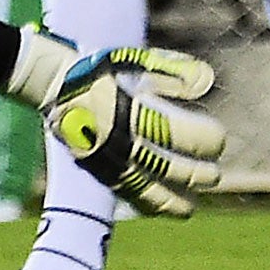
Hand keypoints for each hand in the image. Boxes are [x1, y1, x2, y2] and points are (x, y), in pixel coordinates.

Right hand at [7, 32, 224, 217]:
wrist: (50, 80)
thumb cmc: (96, 66)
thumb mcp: (134, 60)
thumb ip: (171, 70)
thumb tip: (206, 81)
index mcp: (130, 110)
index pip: (178, 134)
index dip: (204, 141)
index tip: (220, 140)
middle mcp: (119, 139)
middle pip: (166, 166)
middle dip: (195, 174)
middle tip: (213, 176)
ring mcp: (104, 156)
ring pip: (144, 188)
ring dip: (171, 200)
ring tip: (191, 208)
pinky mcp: (93, 166)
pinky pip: (122, 191)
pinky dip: (144, 202)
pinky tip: (158, 208)